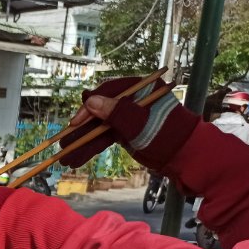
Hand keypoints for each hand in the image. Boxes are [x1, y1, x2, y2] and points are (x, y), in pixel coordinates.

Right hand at [59, 76, 196, 172]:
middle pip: (99, 111)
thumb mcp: (140, 124)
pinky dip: (92, 148)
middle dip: (81, 131)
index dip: (88, 108)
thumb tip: (89, 100)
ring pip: (99, 127)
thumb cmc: (168, 135)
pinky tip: (77, 159)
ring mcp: (128, 117)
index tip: (74, 124)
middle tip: (63, 145)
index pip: (107, 93)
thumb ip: (115, 112)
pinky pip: (104, 138)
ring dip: (83, 143)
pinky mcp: (126, 132)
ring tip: (66, 158)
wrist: (185, 157)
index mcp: (140, 89)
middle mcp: (132, 101)